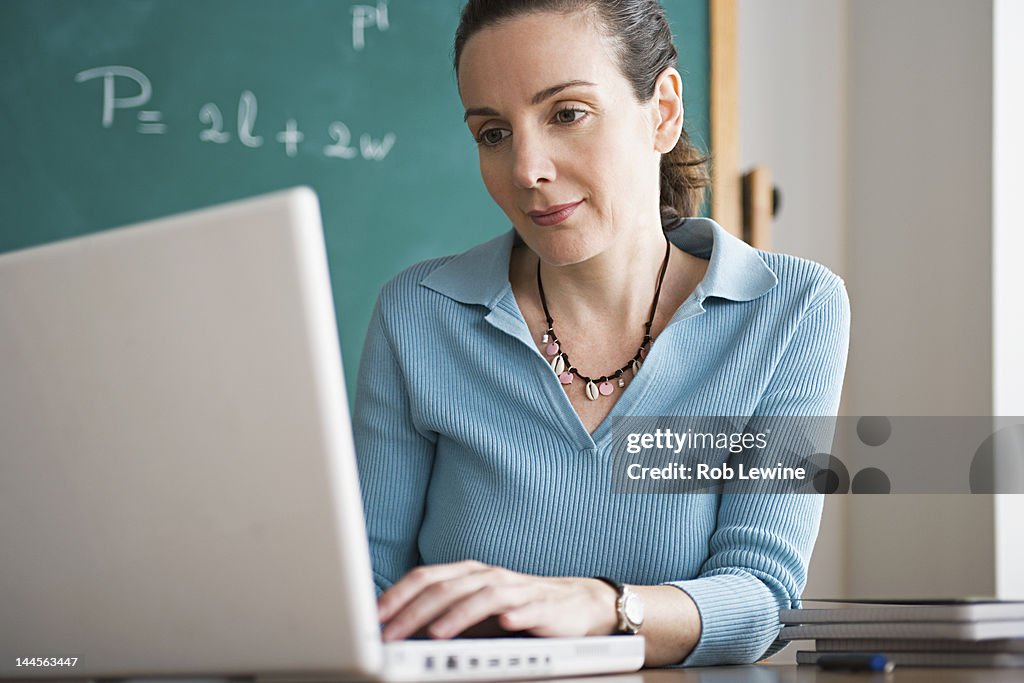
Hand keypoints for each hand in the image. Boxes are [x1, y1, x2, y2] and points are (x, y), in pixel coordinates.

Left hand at [377, 560, 618, 640]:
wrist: (576, 603)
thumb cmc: (518, 606)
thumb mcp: (475, 606)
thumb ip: (442, 611)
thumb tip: (397, 625)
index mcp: (468, 573)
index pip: (425, 577)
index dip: (398, 595)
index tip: (374, 616)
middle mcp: (488, 575)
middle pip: (446, 587)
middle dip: (414, 611)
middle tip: (391, 634)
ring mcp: (516, 589)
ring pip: (481, 596)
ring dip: (456, 615)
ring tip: (434, 634)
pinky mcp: (543, 606)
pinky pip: (527, 608)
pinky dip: (514, 614)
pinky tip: (505, 623)